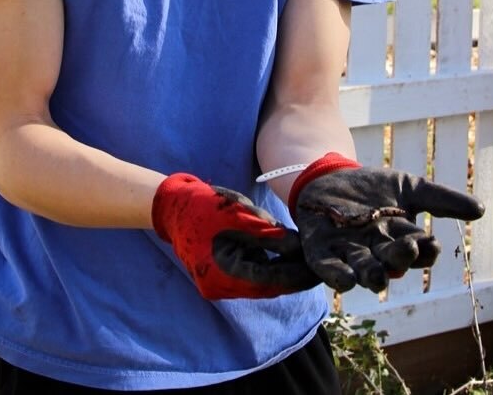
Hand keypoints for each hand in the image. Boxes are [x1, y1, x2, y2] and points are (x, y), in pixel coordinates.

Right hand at [152, 173, 319, 299]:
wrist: (173, 205)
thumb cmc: (205, 207)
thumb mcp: (241, 217)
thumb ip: (270, 235)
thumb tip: (299, 248)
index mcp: (224, 276)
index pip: (270, 282)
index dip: (296, 276)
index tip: (318, 270)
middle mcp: (220, 287)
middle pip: (265, 284)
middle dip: (290, 273)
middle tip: (316, 264)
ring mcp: (217, 283)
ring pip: (258, 280)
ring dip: (279, 268)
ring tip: (302, 256)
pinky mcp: (218, 274)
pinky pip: (248, 272)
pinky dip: (264, 262)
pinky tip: (280, 251)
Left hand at [289, 153, 484, 293]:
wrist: (329, 174)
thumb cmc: (372, 186)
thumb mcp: (409, 187)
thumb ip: (442, 200)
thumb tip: (481, 209)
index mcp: (400, 240)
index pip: (419, 251)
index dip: (425, 251)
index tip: (431, 243)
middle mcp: (377, 252)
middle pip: (393, 262)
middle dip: (402, 258)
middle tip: (409, 248)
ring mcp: (349, 253)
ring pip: (365, 271)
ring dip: (373, 275)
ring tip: (379, 276)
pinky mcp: (321, 252)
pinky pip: (330, 270)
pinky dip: (338, 276)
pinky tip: (346, 280)